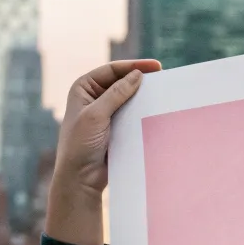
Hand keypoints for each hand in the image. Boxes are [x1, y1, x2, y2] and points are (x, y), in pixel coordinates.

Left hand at [44, 60, 160, 244]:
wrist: (81, 178)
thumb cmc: (80, 145)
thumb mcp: (96, 115)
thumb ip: (117, 93)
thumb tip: (138, 75)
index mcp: (83, 88)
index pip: (111, 70)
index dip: (133, 66)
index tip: (156, 67)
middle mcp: (94, 97)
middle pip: (122, 81)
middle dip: (141, 79)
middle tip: (163, 77)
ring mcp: (106, 112)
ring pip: (129, 98)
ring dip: (144, 96)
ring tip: (163, 92)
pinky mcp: (116, 127)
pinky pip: (133, 114)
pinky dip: (143, 110)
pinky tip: (156, 110)